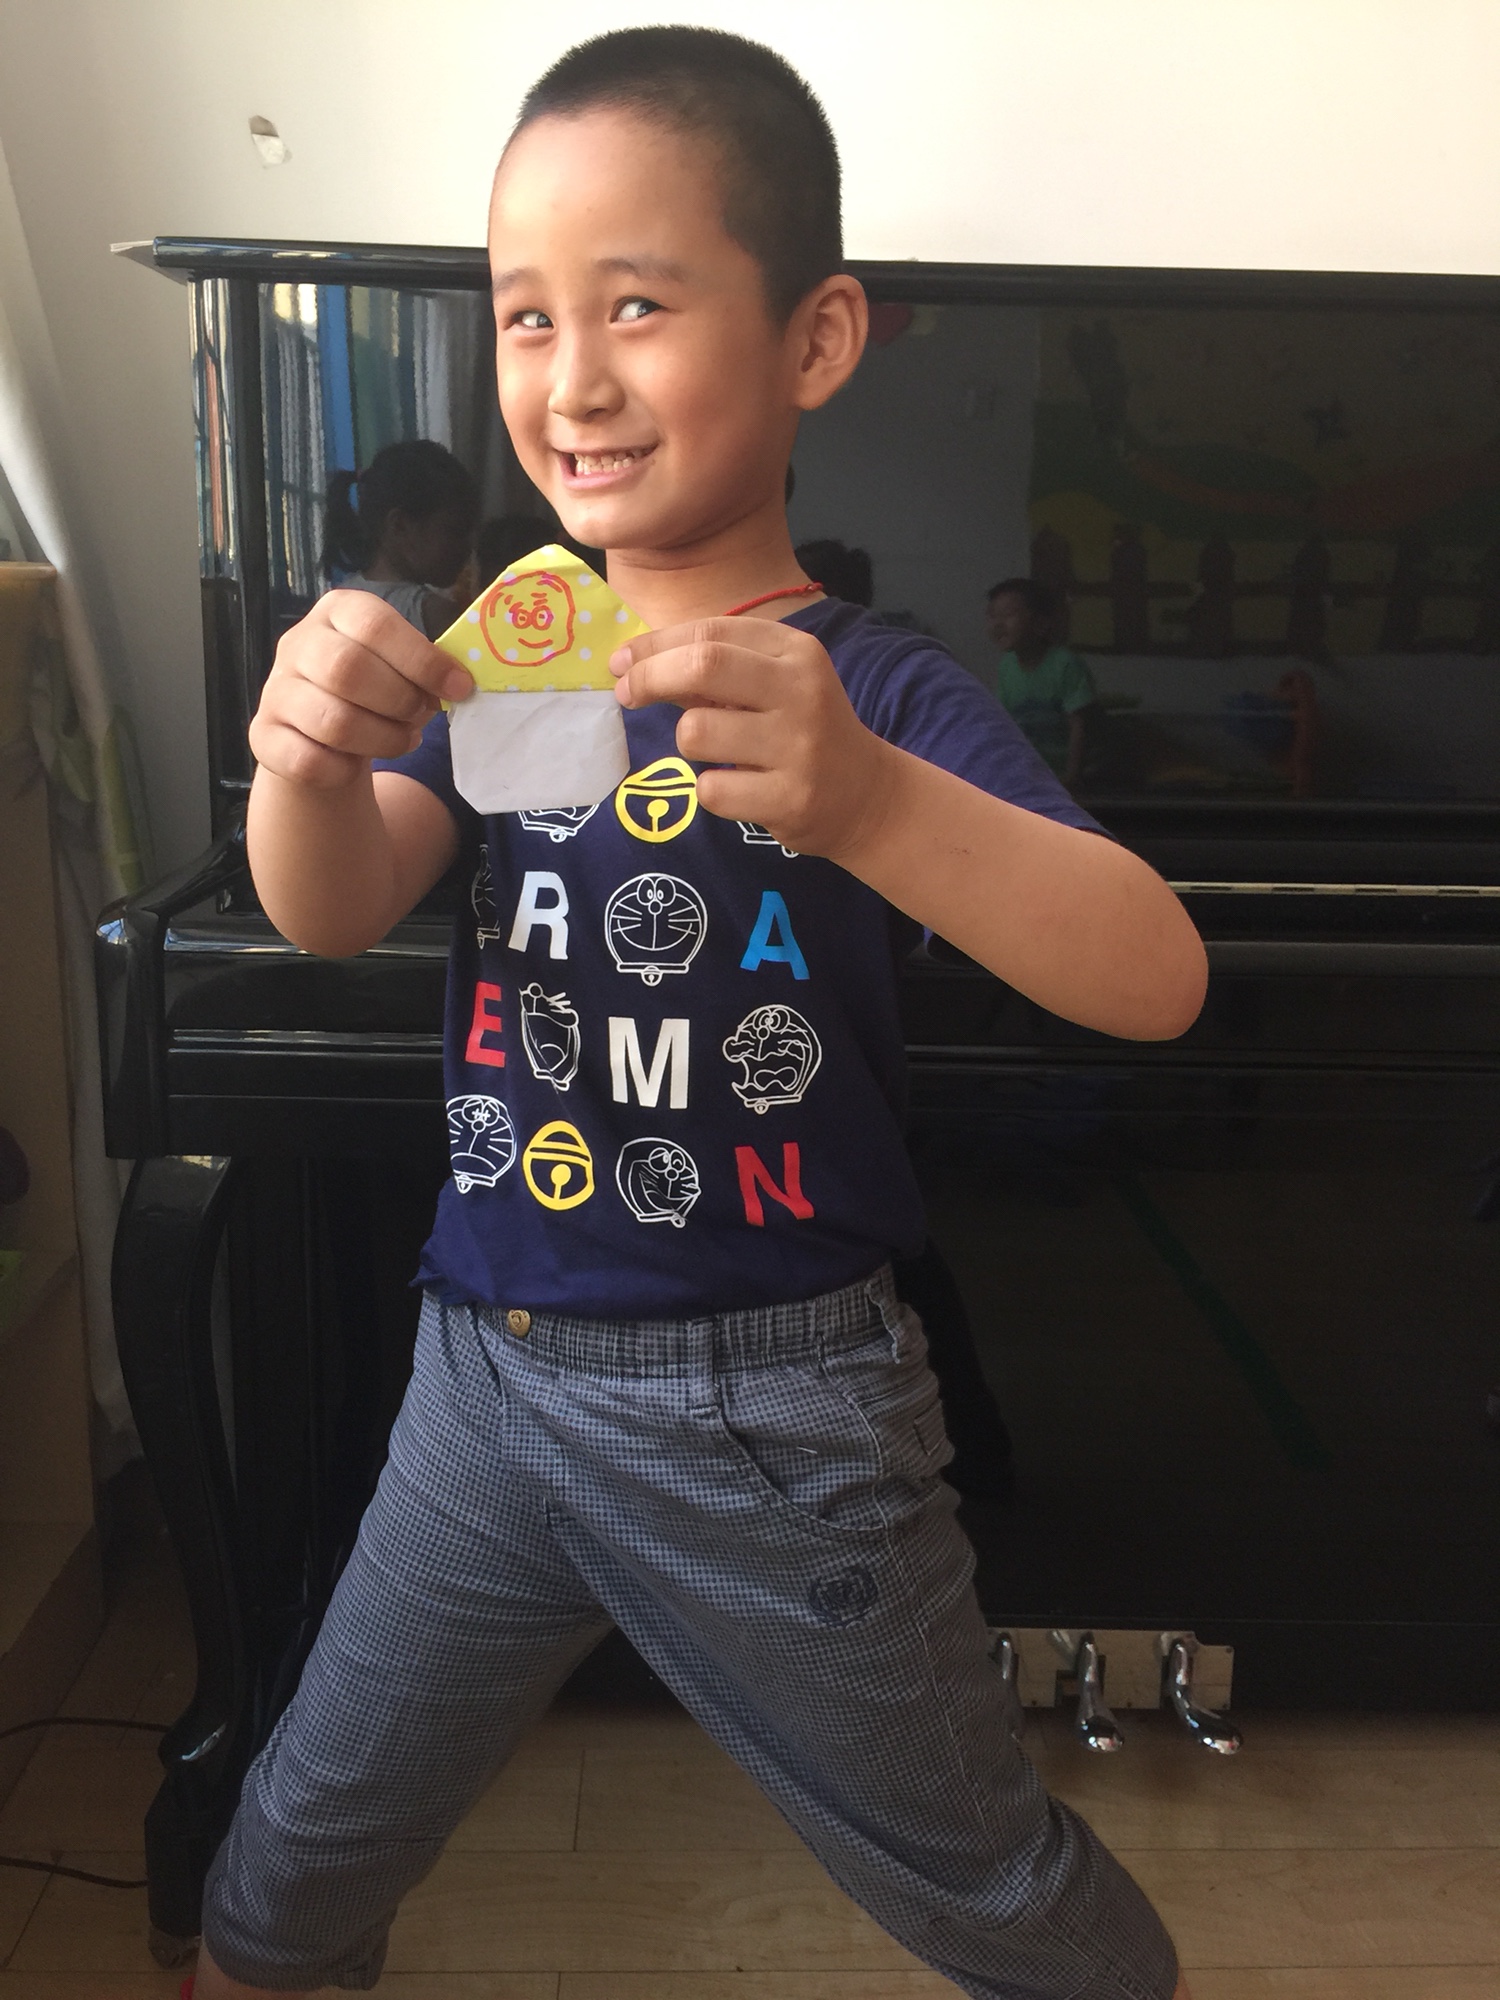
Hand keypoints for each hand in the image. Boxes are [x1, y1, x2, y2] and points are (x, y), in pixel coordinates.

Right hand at [248, 590, 473, 788]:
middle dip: (400, 701)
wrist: (315, 732)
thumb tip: (459, 685)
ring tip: (402, 740)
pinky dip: (344, 771)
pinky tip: (355, 764)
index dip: (422, 659)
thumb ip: (424, 669)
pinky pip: (309, 761)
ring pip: (333, 722)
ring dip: (383, 740)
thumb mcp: (398, 668)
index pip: (376, 625)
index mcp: (337, 612)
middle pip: (348, 669)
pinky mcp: (264, 736)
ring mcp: (276, 690)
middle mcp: (298, 644)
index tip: (459, 688)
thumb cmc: (371, 692)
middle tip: (419, 716)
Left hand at [611, 617, 892, 858]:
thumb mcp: (773, 684)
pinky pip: (712, 790)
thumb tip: (632, 665)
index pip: (710, 632)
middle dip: (650, 677)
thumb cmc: (802, 731)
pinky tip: (740, 790)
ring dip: (688, 744)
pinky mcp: (791, 798)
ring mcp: (799, 746)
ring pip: (698, 733)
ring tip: (716, 754)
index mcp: (796, 651)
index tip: (621, 664)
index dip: (654, 646)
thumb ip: (713, 670)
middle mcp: (802, 690)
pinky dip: (711, 791)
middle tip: (626, 694)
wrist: (867, 795)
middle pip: (703, 666)